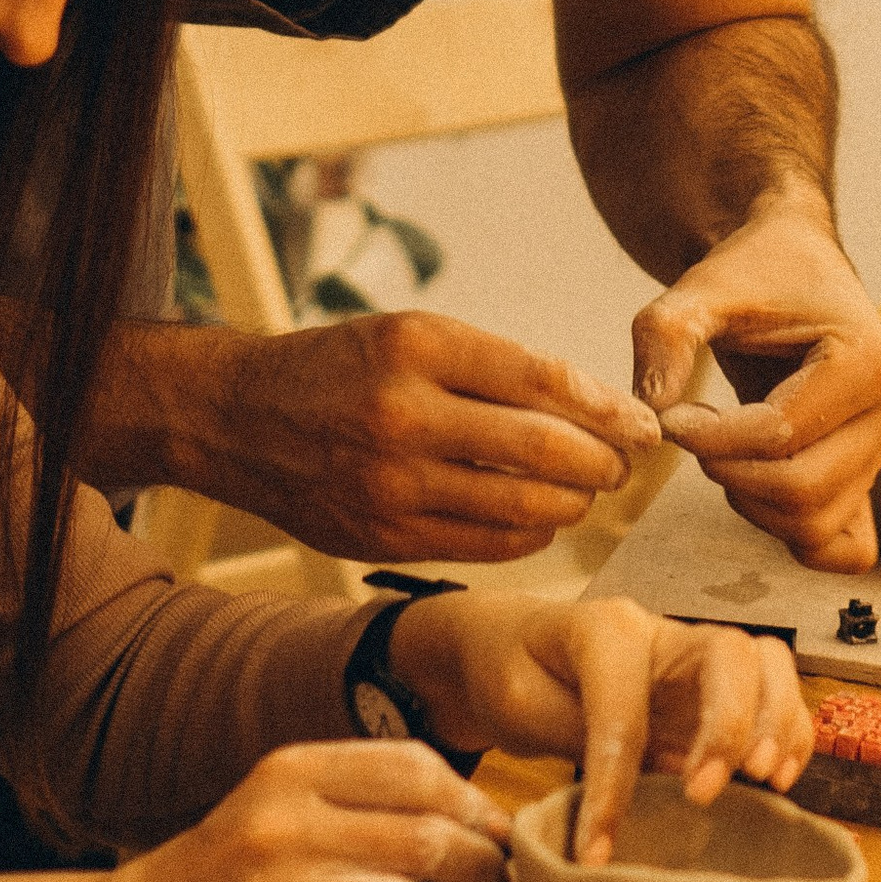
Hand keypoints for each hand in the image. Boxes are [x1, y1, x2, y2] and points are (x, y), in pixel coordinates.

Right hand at [102, 740, 512, 881]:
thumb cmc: (221, 877)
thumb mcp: (276, 808)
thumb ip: (358, 801)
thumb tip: (473, 819)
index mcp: (289, 772)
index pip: (414, 767)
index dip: (473, 804)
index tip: (495, 835)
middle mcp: (280, 825)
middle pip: (426, 838)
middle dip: (481, 872)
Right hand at [162, 310, 658, 565]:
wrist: (238, 417)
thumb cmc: (340, 368)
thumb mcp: (410, 335)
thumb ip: (494, 368)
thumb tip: (593, 408)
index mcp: (416, 346)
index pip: (542, 380)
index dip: (607, 408)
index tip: (642, 422)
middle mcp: (403, 414)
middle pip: (543, 449)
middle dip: (603, 461)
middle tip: (625, 462)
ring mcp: (391, 483)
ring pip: (521, 506)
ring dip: (573, 502)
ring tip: (588, 490)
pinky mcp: (383, 536)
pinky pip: (485, 546)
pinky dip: (529, 534)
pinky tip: (541, 519)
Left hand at [393, 590, 813, 861]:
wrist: (508, 646)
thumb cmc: (510, 672)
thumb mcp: (520, 706)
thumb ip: (578, 742)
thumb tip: (622, 812)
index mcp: (604, 628)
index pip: (625, 707)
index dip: (614, 784)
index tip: (598, 849)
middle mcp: (662, 632)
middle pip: (730, 655)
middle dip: (731, 727)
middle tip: (704, 794)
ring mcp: (693, 657)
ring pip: (767, 663)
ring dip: (778, 724)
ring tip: (766, 783)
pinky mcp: (712, 688)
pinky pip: (775, 692)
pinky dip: (790, 732)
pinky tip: (776, 781)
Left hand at [631, 201, 880, 570]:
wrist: (792, 264)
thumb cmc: (754, 272)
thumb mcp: (701, 287)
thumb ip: (667, 335)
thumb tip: (651, 412)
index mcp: (866, 361)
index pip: (781, 435)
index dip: (710, 438)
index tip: (671, 414)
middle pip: (802, 490)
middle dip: (727, 471)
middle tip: (689, 430)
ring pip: (814, 524)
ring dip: (749, 502)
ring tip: (717, 448)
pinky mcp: (864, 478)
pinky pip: (845, 548)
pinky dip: (796, 538)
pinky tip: (751, 489)